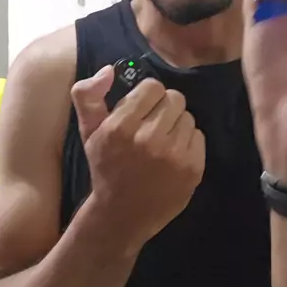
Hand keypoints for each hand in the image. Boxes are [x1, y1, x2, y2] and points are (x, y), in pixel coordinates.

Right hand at [71, 68, 204, 251]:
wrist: (121, 215)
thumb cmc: (105, 167)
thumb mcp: (88, 131)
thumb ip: (88, 95)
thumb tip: (109, 70)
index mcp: (120, 127)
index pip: (152, 87)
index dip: (147, 96)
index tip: (140, 111)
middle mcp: (148, 139)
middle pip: (174, 98)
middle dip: (163, 108)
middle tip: (153, 125)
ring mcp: (173, 156)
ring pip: (188, 116)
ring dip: (176, 125)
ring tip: (162, 141)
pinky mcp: (192, 170)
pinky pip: (199, 136)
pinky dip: (188, 142)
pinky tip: (173, 156)